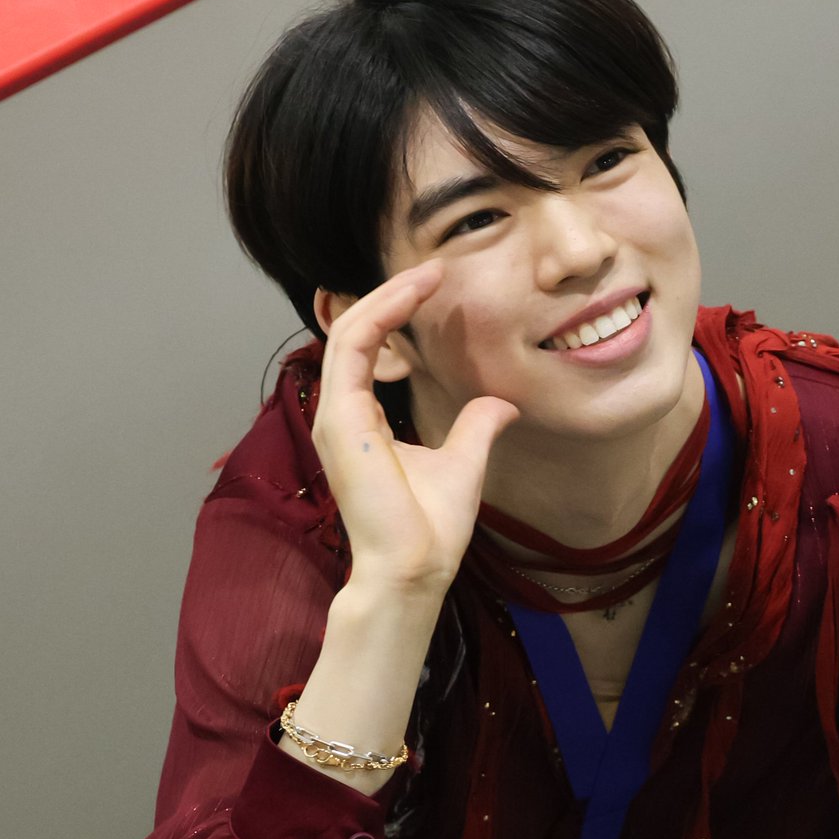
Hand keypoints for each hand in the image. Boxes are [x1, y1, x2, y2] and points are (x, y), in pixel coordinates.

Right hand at [313, 261, 520, 593]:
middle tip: (433, 269)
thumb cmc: (430, 528)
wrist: (413, 568)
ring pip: (349, 330)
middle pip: (355, 331)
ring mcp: (335, 415)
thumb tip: (502, 404)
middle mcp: (341, 413)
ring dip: (387, 296)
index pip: (368, 348)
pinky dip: (380, 313)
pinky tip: (413, 294)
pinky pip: (352, 347)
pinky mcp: (340, 419)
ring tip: (427, 275)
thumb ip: (475, 427)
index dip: (395, 312)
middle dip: (390, 295)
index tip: (435, 287)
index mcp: (362, 420)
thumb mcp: (463, 462)